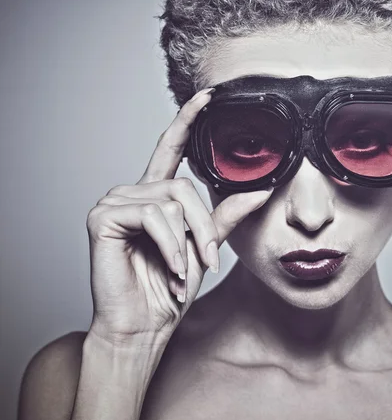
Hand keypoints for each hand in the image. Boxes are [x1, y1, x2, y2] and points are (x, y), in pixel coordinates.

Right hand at [85, 87, 272, 347]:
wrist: (145, 324)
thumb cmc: (170, 287)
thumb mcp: (205, 245)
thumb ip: (226, 215)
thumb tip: (262, 189)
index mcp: (155, 196)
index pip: (171, 148)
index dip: (188, 120)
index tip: (208, 95)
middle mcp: (133, 193)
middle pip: (183, 186)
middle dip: (203, 226)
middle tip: (208, 259)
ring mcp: (114, 202)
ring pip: (171, 201)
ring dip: (187, 241)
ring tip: (184, 269)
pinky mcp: (102, 217)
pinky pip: (153, 216)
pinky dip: (170, 245)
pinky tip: (168, 267)